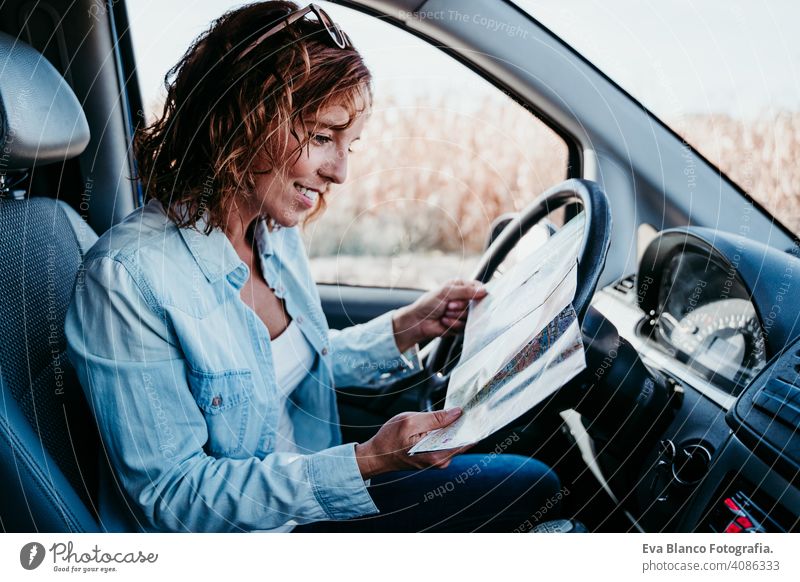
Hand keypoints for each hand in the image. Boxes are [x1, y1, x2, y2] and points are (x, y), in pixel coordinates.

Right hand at [354, 408, 471, 478]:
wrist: (376, 455)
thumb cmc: (389, 439)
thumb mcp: (411, 422)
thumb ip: (435, 418)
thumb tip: (457, 413)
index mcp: (438, 454)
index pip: (466, 440)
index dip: (474, 425)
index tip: (482, 411)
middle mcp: (441, 460)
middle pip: (462, 439)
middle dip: (467, 423)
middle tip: (473, 405)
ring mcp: (437, 459)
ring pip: (454, 439)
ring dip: (457, 425)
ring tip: (461, 409)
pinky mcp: (433, 455)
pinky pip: (446, 441)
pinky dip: (448, 429)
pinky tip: (448, 418)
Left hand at [392, 279, 487, 351]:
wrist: (418, 321)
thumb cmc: (428, 304)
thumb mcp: (446, 292)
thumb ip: (465, 291)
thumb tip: (483, 290)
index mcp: (459, 287)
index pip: (477, 287)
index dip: (479, 292)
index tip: (478, 296)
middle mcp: (462, 299)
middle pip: (476, 304)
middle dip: (461, 306)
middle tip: (449, 305)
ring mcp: (461, 313)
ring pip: (470, 316)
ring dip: (455, 315)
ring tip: (444, 313)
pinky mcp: (459, 325)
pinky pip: (463, 326)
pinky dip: (452, 323)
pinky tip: (443, 321)